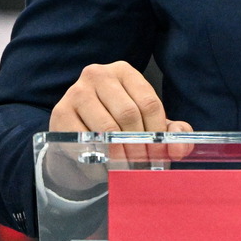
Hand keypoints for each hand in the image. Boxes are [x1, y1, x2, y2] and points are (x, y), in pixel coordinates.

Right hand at [50, 61, 192, 163]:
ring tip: (129, 168)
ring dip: (121, 153)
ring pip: (107, 127)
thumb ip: (170, 131)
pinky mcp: (60, 113)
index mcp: (124, 71)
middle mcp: (99, 75)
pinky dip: (98, 155)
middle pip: (129, 114)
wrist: (81, 133)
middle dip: (140, 145)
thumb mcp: (147, 122)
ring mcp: (76, 92)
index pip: (149, 103)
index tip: (162, 154)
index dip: (158, 132)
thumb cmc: (119, 123)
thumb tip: (181, 147)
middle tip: (145, 166)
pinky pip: (84, 139)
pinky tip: (106, 165)